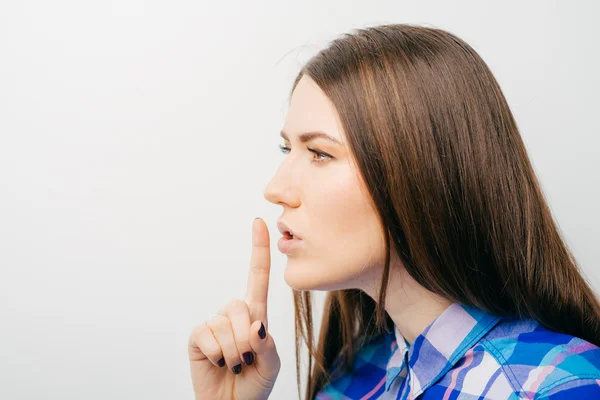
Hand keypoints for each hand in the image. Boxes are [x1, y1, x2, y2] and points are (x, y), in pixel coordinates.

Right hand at [188, 218, 280, 399]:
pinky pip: (206, 335)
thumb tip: (255, 325)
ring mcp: (215, 325)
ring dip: (232, 352)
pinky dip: (216, 354)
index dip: (259, 250)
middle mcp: (234, 315)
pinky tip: (218, 363)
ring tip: (234, 364)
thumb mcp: (271, 365)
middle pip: (240, 305)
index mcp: (256, 316)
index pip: (258, 277)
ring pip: (224, 324)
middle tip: (246, 360)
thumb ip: (267, 344)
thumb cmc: (256, 383)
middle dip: (245, 338)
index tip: (260, 222)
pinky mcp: (198, 337)